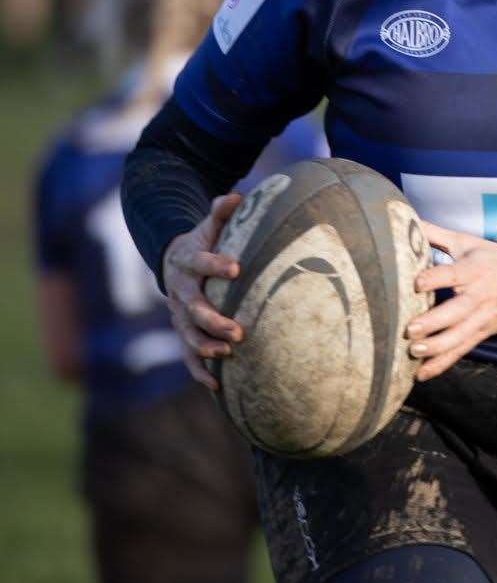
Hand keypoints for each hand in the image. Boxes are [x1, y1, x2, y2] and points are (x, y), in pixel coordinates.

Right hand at [161, 193, 244, 389]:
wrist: (172, 259)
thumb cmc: (202, 241)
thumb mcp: (209, 225)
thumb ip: (221, 212)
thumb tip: (236, 195)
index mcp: (188, 262)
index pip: (202, 262)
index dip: (217, 264)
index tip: (237, 268)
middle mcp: (180, 291)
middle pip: (194, 308)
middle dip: (214, 321)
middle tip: (237, 331)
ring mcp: (179, 314)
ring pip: (188, 335)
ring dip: (205, 348)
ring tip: (226, 356)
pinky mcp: (182, 330)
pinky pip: (187, 354)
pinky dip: (199, 371)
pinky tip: (216, 386)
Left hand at [406, 223, 496, 381]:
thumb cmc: (493, 259)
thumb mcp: (468, 243)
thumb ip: (436, 234)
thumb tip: (408, 219)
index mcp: (473, 270)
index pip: (453, 274)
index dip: (435, 278)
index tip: (417, 283)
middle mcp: (478, 296)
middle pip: (456, 311)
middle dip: (434, 322)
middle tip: (411, 330)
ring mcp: (481, 318)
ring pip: (459, 335)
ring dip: (437, 346)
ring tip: (414, 351)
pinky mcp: (481, 333)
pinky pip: (462, 350)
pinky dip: (443, 363)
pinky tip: (423, 373)